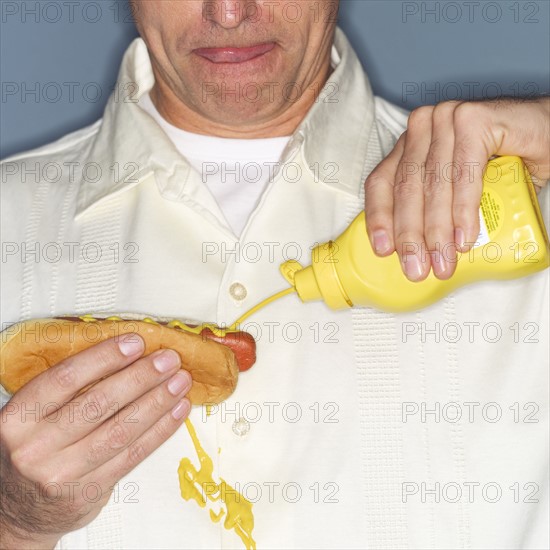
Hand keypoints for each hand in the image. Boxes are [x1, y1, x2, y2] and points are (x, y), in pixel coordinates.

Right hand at [0, 334, 191, 548]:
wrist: (19, 510)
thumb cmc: (35, 448)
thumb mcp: (35, 415)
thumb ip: (70, 388)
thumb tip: (127, 352)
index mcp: (18, 418)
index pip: (65, 379)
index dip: (104, 357)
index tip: (135, 342)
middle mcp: (35, 447)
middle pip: (99, 403)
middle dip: (141, 377)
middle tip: (169, 360)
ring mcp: (62, 473)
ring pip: (121, 430)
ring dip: (157, 401)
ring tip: (180, 382)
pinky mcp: (89, 492)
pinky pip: (133, 455)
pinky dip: (160, 430)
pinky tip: (176, 410)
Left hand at [364, 97, 549, 280]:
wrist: (546, 136)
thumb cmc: (500, 166)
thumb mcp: (454, 190)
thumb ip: (431, 207)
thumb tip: (412, 252)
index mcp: (410, 143)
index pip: (381, 182)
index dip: (380, 218)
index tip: (383, 250)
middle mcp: (423, 126)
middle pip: (407, 188)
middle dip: (411, 236)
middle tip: (418, 269)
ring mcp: (446, 118)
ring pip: (434, 185)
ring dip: (437, 231)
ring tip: (444, 261)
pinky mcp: (473, 119)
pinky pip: (464, 175)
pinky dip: (463, 211)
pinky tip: (464, 237)